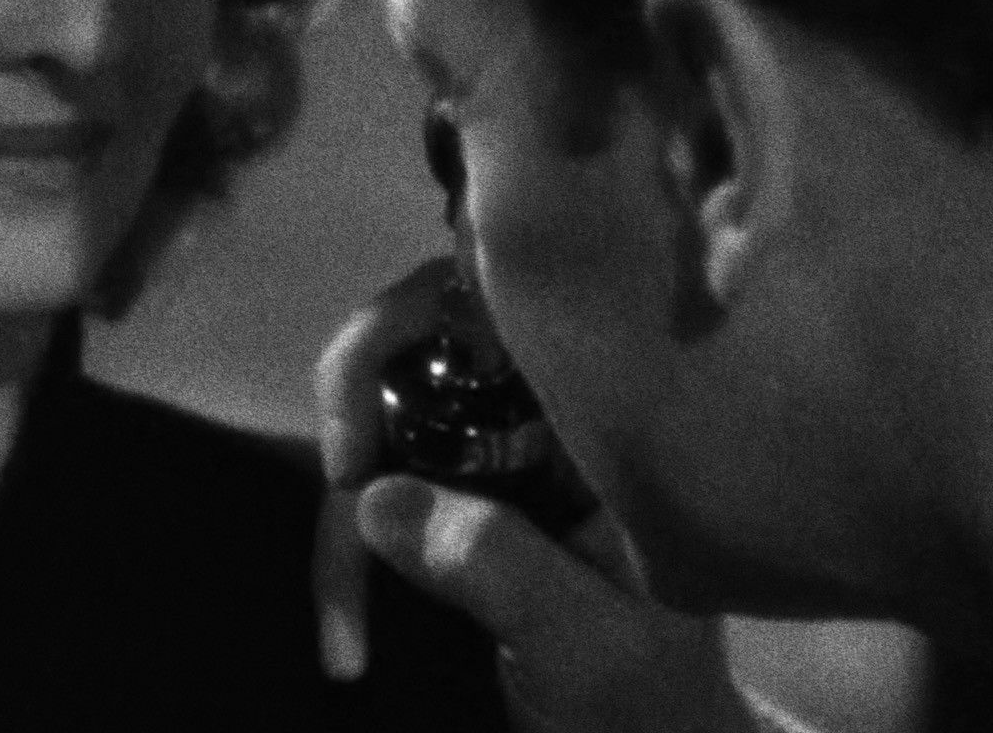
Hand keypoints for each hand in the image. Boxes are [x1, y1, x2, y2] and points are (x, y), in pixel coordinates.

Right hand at [313, 261, 769, 730]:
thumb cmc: (653, 702)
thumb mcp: (590, 644)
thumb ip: (499, 566)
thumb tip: (374, 498)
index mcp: (602, 410)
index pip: (495, 300)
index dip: (407, 323)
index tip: (364, 431)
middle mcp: (546, 409)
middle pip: (417, 342)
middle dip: (356, 414)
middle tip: (339, 499)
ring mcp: (497, 453)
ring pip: (381, 419)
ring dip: (342, 514)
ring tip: (344, 628)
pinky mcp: (455, 500)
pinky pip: (376, 486)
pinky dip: (345, 551)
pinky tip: (346, 637)